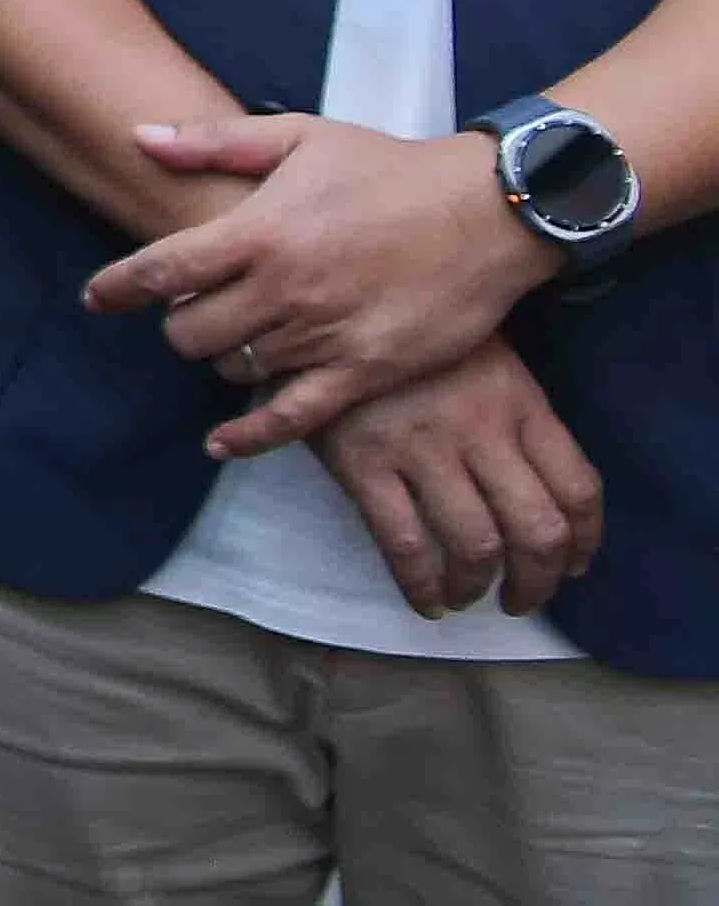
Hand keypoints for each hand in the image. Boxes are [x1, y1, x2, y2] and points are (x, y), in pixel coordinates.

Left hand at [83, 114, 552, 451]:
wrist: (487, 211)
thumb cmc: (387, 168)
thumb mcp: (299, 137)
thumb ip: (213, 142)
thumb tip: (138, 137)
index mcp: (260, 231)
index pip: (162, 270)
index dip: (118, 287)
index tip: (96, 299)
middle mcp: (284, 288)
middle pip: (188, 330)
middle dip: (178, 323)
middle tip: (192, 311)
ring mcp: (324, 334)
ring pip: (234, 367)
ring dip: (220, 357)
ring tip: (233, 339)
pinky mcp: (365, 371)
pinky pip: (292, 417)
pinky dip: (250, 434)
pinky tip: (221, 442)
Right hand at [308, 342, 604, 621]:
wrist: (320, 305)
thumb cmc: (411, 339)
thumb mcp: (483, 360)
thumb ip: (516, 418)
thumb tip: (543, 496)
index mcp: (518, 401)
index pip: (578, 489)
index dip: (584, 543)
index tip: (571, 566)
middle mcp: (480, 428)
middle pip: (537, 530)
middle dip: (538, 582)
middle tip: (522, 599)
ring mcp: (422, 447)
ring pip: (476, 546)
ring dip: (477, 587)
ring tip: (467, 597)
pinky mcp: (364, 462)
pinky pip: (404, 544)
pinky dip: (421, 585)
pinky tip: (425, 600)